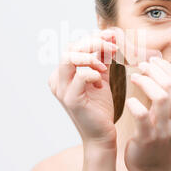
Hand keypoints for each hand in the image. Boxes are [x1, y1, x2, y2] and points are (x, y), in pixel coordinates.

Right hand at [48, 29, 118, 147]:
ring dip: (91, 56)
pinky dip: (94, 73)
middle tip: (113, 47)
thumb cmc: (100, 107)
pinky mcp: (71, 100)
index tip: (111, 36)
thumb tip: (109, 35)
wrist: (102, 134)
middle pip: (70, 48)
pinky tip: (101, 82)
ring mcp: (61, 90)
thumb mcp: (101, 77)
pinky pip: (80, 76)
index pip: (73, 45)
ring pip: (69, 58)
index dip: (92, 37)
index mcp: (62, 73)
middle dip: (93, 43)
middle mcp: (57, 80)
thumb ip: (102, 58)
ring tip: (105, 65)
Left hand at [123, 56, 170, 170]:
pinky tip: (129, 100)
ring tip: (134, 76)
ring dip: (145, 82)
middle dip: (154, 71)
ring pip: (161, 97)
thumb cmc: (159, 137)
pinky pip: (142, 115)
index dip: (166, 68)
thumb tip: (162, 68)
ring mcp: (167, 132)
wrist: (152, 168)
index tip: (153, 60)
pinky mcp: (149, 139)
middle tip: (141, 65)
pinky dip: (134, 104)